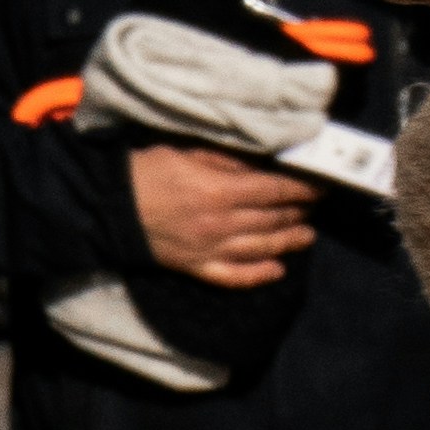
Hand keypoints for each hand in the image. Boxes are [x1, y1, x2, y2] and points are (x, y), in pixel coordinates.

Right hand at [125, 141, 313, 294]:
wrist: (109, 207)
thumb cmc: (146, 172)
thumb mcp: (188, 152)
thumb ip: (227, 161)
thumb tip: (260, 165)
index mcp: (221, 191)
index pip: (276, 191)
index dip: (302, 189)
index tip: (320, 186)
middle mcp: (222, 224)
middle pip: (273, 220)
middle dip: (298, 212)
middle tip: (313, 207)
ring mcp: (210, 249)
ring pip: (261, 249)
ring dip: (289, 242)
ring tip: (307, 236)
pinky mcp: (196, 267)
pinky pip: (234, 277)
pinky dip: (258, 276)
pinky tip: (277, 271)